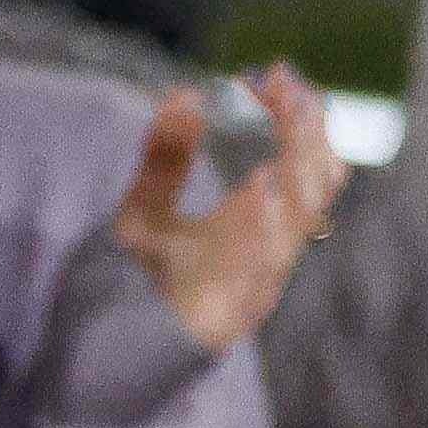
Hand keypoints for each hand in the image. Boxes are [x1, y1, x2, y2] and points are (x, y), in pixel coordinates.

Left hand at [113, 67, 345, 354]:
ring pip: (297, 224)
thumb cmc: (146, 281)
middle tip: (292, 90)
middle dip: (306, 136)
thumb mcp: (147, 208)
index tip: (277, 74)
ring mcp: (256, 280)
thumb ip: (165, 158)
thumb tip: (182, 95)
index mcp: (257, 220)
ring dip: (297, 173)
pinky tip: (260, 185)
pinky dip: (266, 224)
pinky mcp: (235, 309)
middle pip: (310, 187)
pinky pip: (261, 265)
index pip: (298, 160)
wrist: (117, 353)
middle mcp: (267, 248)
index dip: (296, 118)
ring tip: (290, 123)